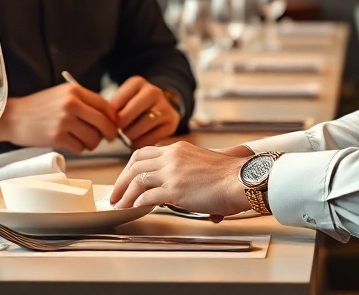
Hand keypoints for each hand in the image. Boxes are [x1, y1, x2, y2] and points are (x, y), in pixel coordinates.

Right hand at [0, 83, 117, 151]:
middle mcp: (71, 103)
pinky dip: (79, 148)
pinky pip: (80, 147)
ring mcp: (64, 120)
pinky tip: (70, 142)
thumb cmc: (39, 107)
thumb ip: (84, 102)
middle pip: (104, 123)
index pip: (106, 106)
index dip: (113, 119)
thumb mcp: (62, 94)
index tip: (113, 125)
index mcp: (74, 90)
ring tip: (82, 139)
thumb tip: (110, 118)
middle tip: (107, 138)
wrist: (13, 116)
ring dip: (92, 143)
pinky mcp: (57, 137)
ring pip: (94, 138)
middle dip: (109, 134)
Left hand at [109, 142, 251, 219]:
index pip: (146, 152)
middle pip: (135, 163)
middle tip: (116, 192)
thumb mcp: (212, 168)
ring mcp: (172, 173)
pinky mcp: (175, 190)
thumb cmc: (234, 177)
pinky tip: (135, 208)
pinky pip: (147, 196)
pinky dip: (138, 203)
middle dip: (122, 179)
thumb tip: (212, 210)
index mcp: (179, 149)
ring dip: (124, 194)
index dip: (133, 166)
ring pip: (137, 180)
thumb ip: (205, 184)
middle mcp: (172, 157)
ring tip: (119, 205)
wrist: (242, 179)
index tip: (128, 177)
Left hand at [110, 76, 180, 147]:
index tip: (112, 121)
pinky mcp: (172, 122)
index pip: (118, 101)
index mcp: (138, 82)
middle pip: (130, 112)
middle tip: (120, 131)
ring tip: (129, 137)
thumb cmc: (133, 108)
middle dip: (121, 125)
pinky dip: (142, 143)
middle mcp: (154, 91)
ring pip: (143, 125)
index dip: (112, 116)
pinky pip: (153, 137)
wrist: (158, 110)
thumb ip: (113, 110)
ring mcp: (165, 106)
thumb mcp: (122, 102)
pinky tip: (139, 141)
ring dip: (132, 135)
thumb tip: (110, 125)